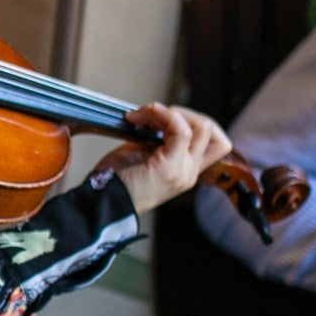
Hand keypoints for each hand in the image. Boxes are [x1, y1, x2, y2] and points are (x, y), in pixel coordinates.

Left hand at [94, 105, 233, 214]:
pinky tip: (141, 117)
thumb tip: (156, 116)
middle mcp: (189, 172)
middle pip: (210, 131)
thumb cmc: (114, 180)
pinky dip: (163, 115)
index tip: (162, 117)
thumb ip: (156, 139)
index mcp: (184, 170)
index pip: (214, 140)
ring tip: (143, 116)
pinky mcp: (170, 168)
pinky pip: (181, 131)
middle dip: (183, 113)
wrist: (101, 203)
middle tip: (153, 114)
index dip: (192, 120)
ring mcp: (183, 171)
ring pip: (201, 127)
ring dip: (171, 112)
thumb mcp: (140, 154)